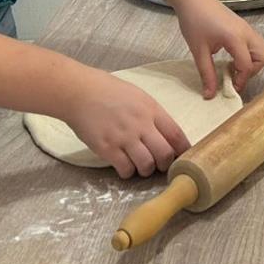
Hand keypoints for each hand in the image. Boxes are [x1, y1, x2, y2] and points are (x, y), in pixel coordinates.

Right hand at [62, 67, 189, 178]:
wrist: (80, 92)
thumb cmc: (109, 91)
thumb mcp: (138, 96)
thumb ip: (153, 114)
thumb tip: (166, 135)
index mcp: (151, 109)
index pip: (176, 134)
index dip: (183, 150)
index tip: (183, 157)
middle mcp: (141, 124)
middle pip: (164, 154)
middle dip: (165, 164)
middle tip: (159, 164)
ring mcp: (124, 137)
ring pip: (146, 165)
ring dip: (146, 170)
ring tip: (141, 166)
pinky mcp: (107, 148)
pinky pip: (125, 169)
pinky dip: (127, 172)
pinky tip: (124, 166)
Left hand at [175, 0, 263, 97]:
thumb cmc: (194, 22)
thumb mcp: (198, 51)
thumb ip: (207, 74)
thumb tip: (210, 95)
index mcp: (236, 38)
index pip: (247, 65)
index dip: (240, 81)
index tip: (229, 89)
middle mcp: (246, 32)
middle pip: (263, 57)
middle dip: (252, 71)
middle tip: (234, 76)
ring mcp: (246, 28)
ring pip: (262, 49)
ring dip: (253, 62)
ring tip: (234, 67)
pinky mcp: (243, 25)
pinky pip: (255, 43)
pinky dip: (249, 53)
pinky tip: (232, 56)